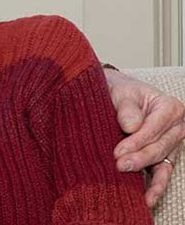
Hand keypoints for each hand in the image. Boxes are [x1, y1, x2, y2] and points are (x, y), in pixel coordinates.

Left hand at [104, 68, 184, 207]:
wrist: (115, 94)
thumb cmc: (118, 91)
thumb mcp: (120, 92)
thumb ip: (126, 108)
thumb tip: (131, 126)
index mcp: (170, 107)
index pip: (154, 129)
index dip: (136, 142)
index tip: (117, 152)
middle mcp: (177, 126)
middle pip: (160, 147)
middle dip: (140, 159)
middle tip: (119, 166)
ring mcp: (172, 143)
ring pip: (163, 163)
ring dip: (150, 178)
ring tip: (138, 192)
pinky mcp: (163, 155)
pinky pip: (162, 172)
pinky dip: (156, 186)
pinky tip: (148, 199)